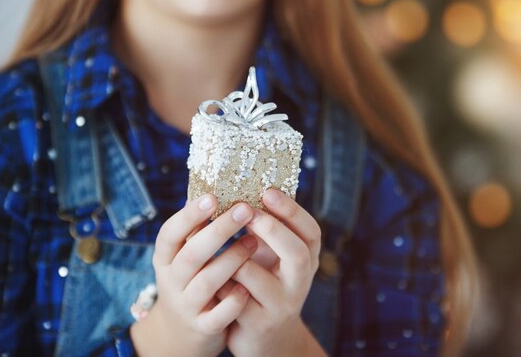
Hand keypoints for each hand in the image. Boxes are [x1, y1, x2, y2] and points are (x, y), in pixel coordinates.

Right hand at [131, 195, 256, 356]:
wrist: (181, 333)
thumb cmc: (190, 280)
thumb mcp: (184, 255)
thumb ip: (195, 229)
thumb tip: (215, 185)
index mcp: (165, 258)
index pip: (170, 233)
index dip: (189, 215)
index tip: (212, 196)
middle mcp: (172, 281)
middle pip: (191, 254)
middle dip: (219, 231)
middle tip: (245, 209)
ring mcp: (186, 305)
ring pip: (207, 282)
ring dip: (231, 260)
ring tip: (253, 241)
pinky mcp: (203, 327)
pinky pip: (218, 316)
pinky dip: (233, 302)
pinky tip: (247, 287)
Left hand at [219, 189, 327, 356]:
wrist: (263, 335)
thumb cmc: (262, 282)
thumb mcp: (270, 255)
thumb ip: (262, 228)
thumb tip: (235, 185)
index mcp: (306, 259)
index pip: (311, 232)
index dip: (292, 211)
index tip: (267, 190)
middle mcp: (300, 283)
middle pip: (298, 254)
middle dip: (272, 229)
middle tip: (247, 211)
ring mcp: (281, 306)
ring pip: (259, 278)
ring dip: (235, 257)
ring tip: (219, 244)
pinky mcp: (258, 324)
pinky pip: (235, 298)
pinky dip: (220, 281)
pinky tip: (209, 271)